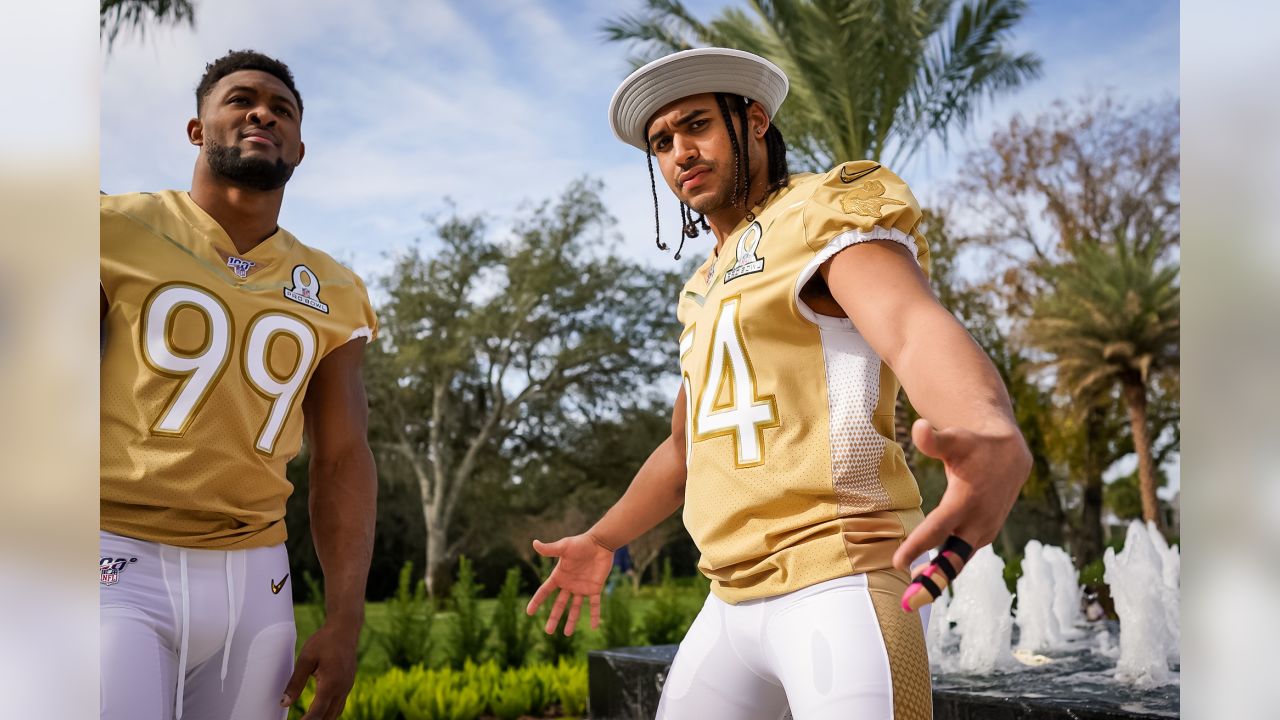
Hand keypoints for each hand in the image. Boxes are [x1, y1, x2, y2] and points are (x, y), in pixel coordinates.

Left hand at [281, 621, 360, 719]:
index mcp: (330, 684)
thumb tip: (284, 703)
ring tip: (308, 719)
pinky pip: (340, 703)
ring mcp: (347, 686)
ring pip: (336, 712)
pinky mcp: (348, 682)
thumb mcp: (305, 659)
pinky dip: (329, 711)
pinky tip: (320, 710)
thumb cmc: (324, 641)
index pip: (317, 713)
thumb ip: (295, 683)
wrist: (345, 628)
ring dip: (323, 718)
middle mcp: (342, 688)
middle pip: (328, 717)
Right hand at [525, 533, 614, 635]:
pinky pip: (594, 605)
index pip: (545, 591)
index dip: (537, 601)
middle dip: (554, 618)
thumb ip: (550, 549)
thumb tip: (534, 543)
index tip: (529, 613)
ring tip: (566, 634)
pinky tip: (594, 627)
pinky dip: (595, 616)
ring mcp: (582, 588)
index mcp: (559, 576)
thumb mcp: (564, 546)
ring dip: (571, 621)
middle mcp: (569, 584)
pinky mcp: (595, 589)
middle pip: (559, 604)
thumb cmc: (581, 543)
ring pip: (575, 608)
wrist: (600, 543)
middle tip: (548, 632)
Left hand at [893, 418, 1030, 608]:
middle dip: (932, 583)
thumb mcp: (955, 438)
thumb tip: (917, 428)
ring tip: (912, 600)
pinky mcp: (982, 536)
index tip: (898, 563)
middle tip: (909, 603)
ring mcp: (982, 532)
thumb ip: (934, 440)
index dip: (918, 546)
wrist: (1009, 456)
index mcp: (966, 501)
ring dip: (937, 581)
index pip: (938, 528)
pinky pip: (961, 557)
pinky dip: (945, 569)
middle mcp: (977, 522)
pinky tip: (925, 580)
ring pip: (957, 561)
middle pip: (953, 558)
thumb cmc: (975, 445)